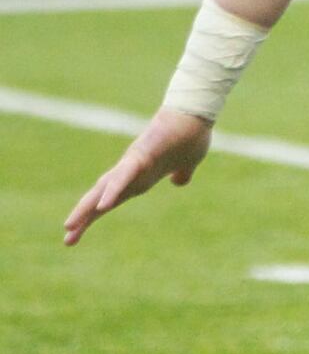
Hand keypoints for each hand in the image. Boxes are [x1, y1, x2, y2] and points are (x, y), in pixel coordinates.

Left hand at [64, 109, 212, 245]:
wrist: (196, 114)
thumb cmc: (191, 135)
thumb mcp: (188, 162)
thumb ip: (181, 173)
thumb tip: (179, 181)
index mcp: (140, 177)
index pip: (112, 200)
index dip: (94, 216)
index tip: (77, 233)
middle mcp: (130, 171)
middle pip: (100, 197)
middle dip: (83, 217)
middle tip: (67, 239)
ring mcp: (133, 163)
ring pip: (105, 188)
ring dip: (87, 207)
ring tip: (69, 226)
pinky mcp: (142, 155)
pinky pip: (124, 177)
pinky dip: (112, 191)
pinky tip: (103, 206)